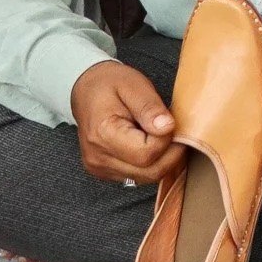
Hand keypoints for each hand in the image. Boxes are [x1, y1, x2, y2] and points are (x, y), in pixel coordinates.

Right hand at [71, 61, 182, 184]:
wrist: (86, 91)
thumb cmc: (110, 84)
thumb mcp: (133, 85)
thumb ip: (150, 107)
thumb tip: (167, 128)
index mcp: (103, 134)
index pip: (147, 153)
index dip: (167, 140)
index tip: (170, 122)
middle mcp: (98, 157)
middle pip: (149, 172)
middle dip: (171, 153)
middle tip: (174, 130)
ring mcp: (100, 168)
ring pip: (146, 177)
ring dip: (163, 160)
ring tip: (161, 135)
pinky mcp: (106, 172)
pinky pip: (138, 176)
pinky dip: (152, 164)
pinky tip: (151, 144)